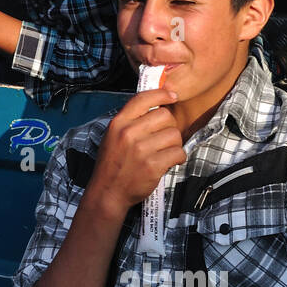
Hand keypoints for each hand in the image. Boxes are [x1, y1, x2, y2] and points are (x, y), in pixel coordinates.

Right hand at [86, 88, 186, 217]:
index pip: (143, 99)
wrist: (108, 192)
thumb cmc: (113, 163)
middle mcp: (128, 133)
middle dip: (169, 126)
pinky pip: (178, 153)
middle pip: (165, 116)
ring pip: (175, 135)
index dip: (162, 94)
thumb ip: (130, 121)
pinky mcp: (152, 165)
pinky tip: (169, 162)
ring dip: (175, 144)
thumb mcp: (113, 136)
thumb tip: (156, 106)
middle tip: (164, 138)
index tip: (172, 96)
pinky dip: (178, 158)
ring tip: (165, 152)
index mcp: (118, 123)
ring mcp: (141, 149)